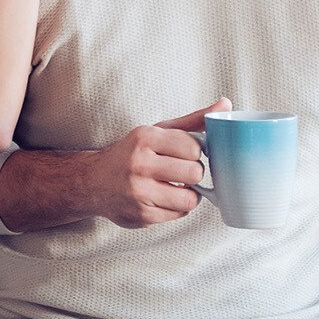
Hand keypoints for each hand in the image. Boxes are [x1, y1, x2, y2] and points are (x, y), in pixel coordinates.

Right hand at [90, 98, 229, 225]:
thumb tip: (226, 104)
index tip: (186, 153)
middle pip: (194, 172)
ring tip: (176, 187)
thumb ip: (192, 121)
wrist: (92, 182)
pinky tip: (163, 198)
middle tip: (182, 171)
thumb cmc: (132, 154)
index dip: (195, 152)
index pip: (193, 147)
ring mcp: (139, 191)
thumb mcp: (157, 132)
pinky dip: (176, 208)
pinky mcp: (142, 214)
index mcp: (145, 138)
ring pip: (190, 198)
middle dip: (193, 173)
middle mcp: (140, 164)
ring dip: (189, 194)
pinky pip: (178, 214)